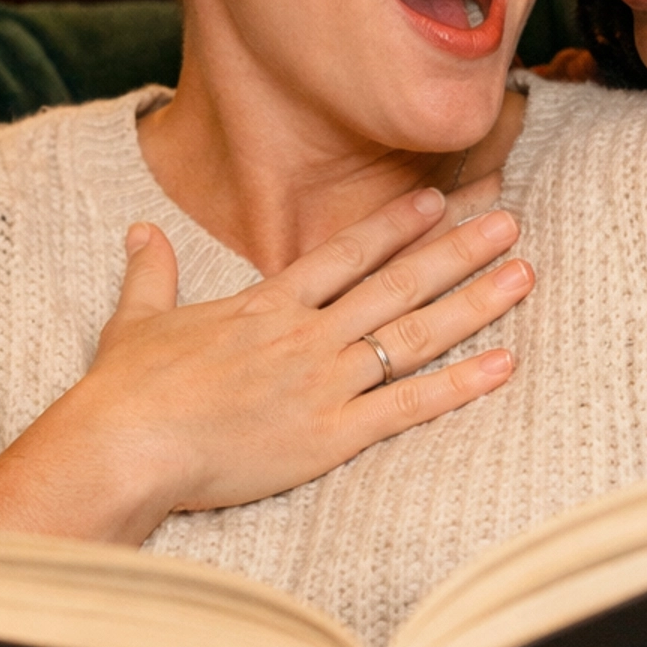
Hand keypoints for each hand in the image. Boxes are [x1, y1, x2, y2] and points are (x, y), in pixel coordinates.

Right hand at [60, 181, 533, 533]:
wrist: (123, 445)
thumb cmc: (123, 391)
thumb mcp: (135, 320)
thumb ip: (150, 273)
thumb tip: (139, 231)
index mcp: (265, 305)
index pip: (345, 253)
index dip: (396, 225)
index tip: (439, 200)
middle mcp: (305, 334)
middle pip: (396, 283)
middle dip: (457, 248)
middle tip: (510, 219)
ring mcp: (322, 383)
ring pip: (413, 334)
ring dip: (473, 302)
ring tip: (523, 275)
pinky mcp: (329, 436)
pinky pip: (407, 407)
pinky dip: (458, 386)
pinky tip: (503, 365)